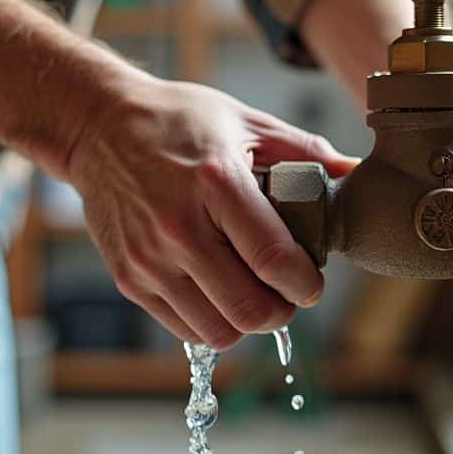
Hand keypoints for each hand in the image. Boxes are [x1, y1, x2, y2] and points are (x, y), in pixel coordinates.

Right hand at [67, 75, 356, 349]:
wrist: (98, 127)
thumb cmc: (176, 121)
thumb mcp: (244, 121)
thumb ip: (304, 151)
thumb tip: (354, 173)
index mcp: (216, 183)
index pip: (274, 260)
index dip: (306, 284)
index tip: (312, 282)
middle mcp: (179, 227)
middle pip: (250, 309)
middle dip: (282, 310)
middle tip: (288, 293)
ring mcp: (149, 259)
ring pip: (219, 331)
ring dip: (246, 321)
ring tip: (252, 293)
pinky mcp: (129, 278)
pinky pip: (185, 328)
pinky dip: (211, 321)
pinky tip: (217, 292)